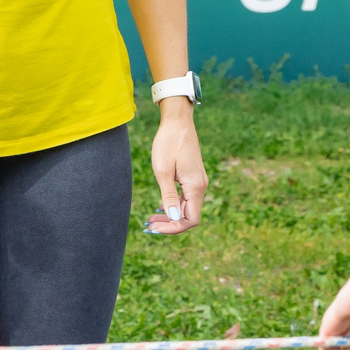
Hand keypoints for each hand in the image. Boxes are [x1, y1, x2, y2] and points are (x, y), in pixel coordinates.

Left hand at [144, 104, 206, 235]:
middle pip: (189, 216)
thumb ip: (168, 196)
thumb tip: (173, 218)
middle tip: (148, 225)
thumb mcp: (163, 171)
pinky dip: (173, 205)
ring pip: (186, 208)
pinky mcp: (193, 177)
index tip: (155, 228)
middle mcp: (200, 186)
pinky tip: (159, 207)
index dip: (174, 228)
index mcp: (195, 187)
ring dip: (170, 216)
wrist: (177, 122)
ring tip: (150, 218)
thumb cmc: (168, 143)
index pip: (191, 220)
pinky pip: (185, 198)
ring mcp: (197, 182)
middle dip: (169, 224)